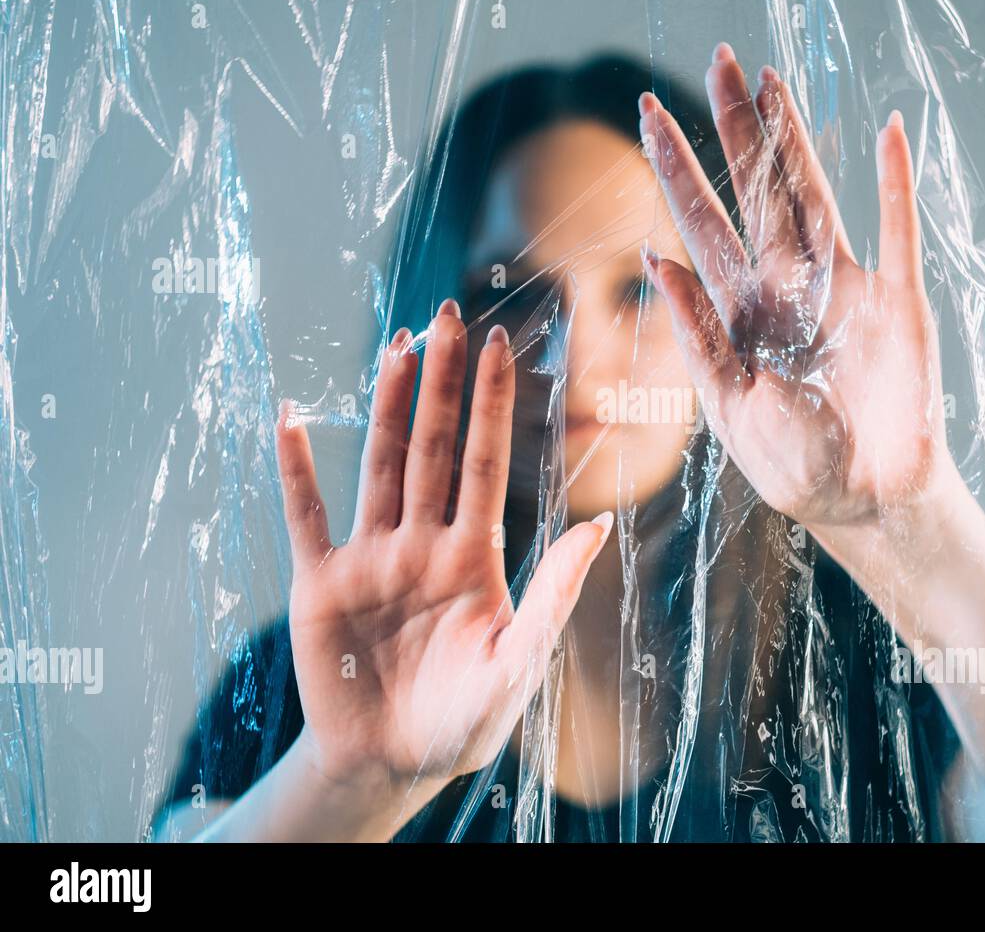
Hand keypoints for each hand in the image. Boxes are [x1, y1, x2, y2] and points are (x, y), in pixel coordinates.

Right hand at [274, 304, 610, 792]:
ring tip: (395, 346)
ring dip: (384, 407)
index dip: (488, 404)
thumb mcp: (519, 659)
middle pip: (430, 447)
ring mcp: (371, 558)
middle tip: (448, 315)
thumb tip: (598, 528)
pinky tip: (291, 418)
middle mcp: (421, 543)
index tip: (499, 346)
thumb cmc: (465, 719)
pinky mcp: (321, 585)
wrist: (394, 763)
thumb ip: (553, 592)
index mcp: (473, 555)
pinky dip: (296, 470)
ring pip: (378, 465)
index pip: (481, 462)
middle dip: (440, 383)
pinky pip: (305, 517)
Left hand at [639, 45, 949, 527]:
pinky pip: (898, 232)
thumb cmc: (792, 464)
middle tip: (716, 60)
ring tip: (772, 78)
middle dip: (735, 127)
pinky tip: (890, 130)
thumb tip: (654, 259)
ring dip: (797, 138)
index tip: (647, 112)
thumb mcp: (728, 405)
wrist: (864, 501)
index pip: (699, 223)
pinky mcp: (897, 302)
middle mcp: (786, 286)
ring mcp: (843, 287)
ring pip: (815, 194)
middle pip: (756, 190)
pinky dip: (895, 183)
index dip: (676, 167)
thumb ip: (697, 334)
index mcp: (737, 311)